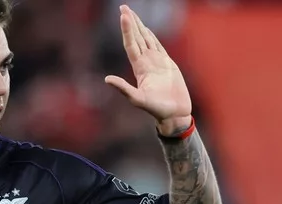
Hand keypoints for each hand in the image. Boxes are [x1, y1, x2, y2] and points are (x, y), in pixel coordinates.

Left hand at [104, 5, 192, 133]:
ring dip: (139, 26)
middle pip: (136, 38)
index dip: (126, 30)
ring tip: (132, 13)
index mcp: (139, 68)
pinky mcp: (168, 64)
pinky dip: (152, 36)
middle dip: (130, 23)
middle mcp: (146, 63)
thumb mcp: (138, 99)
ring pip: (146, 40)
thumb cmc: (157, 109)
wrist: (174, 114)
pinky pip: (158, 46)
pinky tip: (146, 29)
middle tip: (124, 7)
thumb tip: (106, 79)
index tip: (123, 16)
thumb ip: (123, 89)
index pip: (130, 44)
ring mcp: (156, 62)